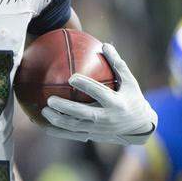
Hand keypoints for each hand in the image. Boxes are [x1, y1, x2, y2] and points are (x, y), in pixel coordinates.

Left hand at [41, 44, 156, 144]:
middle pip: (84, 113)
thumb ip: (117, 64)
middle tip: (50, 99)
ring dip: (58, 120)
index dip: (86, 85)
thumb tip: (105, 44)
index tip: (71, 77)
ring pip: (75, 126)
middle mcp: (107, 118)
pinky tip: (42, 124)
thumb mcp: (130, 82)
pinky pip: (71, 135)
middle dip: (66, 107)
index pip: (99, 93)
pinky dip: (57, 131)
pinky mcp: (92, 136)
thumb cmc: (132, 98)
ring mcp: (99, 129)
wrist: (139, 127)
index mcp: (117, 103)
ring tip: (43, 110)